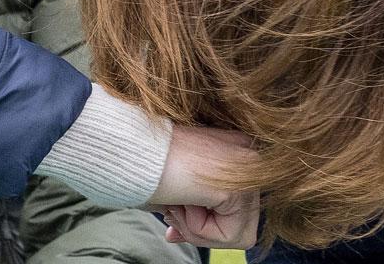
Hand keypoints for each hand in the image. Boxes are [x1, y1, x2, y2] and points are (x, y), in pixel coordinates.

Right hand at [149, 124, 259, 248]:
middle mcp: (250, 155)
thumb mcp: (178, 184)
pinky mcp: (240, 189)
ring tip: (175, 203)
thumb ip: (189, 208)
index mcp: (235, 148)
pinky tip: (182, 201)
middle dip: (203, 231)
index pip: (237, 206)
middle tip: (171, 217)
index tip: (172, 219)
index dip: (205, 223)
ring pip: (238, 235)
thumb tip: (178, 234)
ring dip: (198, 230)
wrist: (133, 147)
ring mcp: (250, 171)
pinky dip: (198, 229)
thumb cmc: (145, 159)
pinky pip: (228, 236)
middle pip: (243, 224)